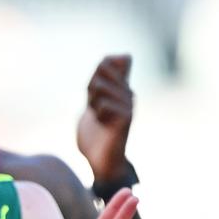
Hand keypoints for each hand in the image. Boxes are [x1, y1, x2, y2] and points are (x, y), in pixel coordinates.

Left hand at [77, 55, 132, 181]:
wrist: (99, 160)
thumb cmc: (94, 133)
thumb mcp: (92, 102)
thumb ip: (98, 82)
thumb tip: (111, 59)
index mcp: (120, 88)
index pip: (110, 61)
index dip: (97, 71)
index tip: (94, 90)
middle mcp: (128, 92)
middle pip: (100, 72)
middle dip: (90, 91)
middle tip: (94, 109)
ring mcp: (129, 104)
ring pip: (100, 87)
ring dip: (92, 103)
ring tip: (99, 117)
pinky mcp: (127, 117)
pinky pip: (103, 103)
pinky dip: (97, 114)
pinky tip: (103, 124)